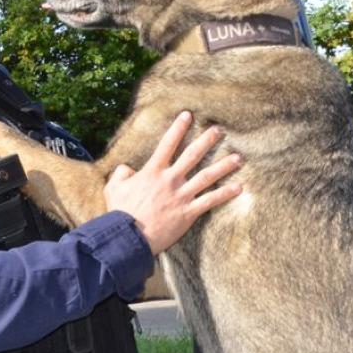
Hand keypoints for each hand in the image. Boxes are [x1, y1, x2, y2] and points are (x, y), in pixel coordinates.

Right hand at [103, 111, 242, 254]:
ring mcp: (181, 195)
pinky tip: (239, 187)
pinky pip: (211, 201)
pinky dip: (225, 194)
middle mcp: (170, 179)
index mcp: (153, 171)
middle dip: (207, 140)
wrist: (129, 237)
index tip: (188, 115)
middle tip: (220, 130)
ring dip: (224, 166)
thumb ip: (121, 173)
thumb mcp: (114, 187)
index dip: (178, 128)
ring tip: (238, 158)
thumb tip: (127, 168)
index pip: (168, 143)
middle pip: (193, 155)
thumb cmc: (120, 212)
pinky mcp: (189, 212)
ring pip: (207, 176)